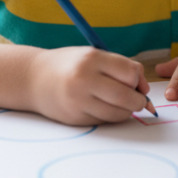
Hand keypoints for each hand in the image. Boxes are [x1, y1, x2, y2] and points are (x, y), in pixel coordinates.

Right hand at [29, 47, 151, 125]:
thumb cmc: (70, 65)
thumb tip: (144, 89)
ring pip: (118, 113)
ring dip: (126, 111)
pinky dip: (110, 117)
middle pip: (126, 96)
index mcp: (91, 59)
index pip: (130, 72)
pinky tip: (103, 107)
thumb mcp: (93, 55)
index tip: (138, 83)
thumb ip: (120, 67)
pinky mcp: (75, 118)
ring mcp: (78, 101)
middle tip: (139, 100)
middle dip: (139, 101)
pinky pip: (104, 121)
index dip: (139, 80)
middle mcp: (83, 79)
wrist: (33, 79)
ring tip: (120, 103)